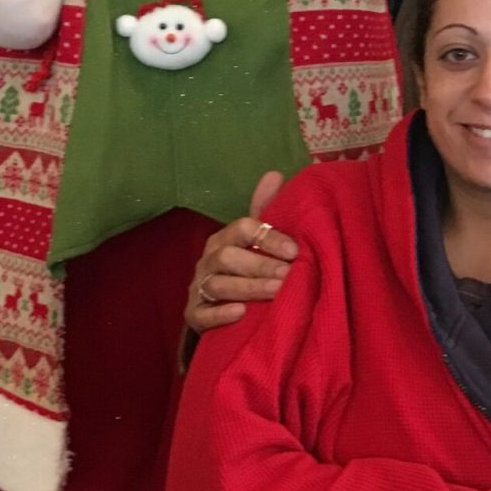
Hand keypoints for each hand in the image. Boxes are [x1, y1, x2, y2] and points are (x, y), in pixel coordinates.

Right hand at [186, 171, 294, 331]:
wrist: (221, 313)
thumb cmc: (247, 272)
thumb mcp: (258, 242)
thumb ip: (267, 212)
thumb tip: (275, 174)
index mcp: (225, 239)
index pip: (242, 228)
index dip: (269, 237)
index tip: (295, 251)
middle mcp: (209, 260)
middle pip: (228, 257)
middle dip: (260, 265)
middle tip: (289, 274)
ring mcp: (199, 288)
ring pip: (218, 284)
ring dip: (248, 287)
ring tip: (275, 292)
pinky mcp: (194, 315)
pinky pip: (202, 314)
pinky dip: (220, 313)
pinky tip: (241, 312)